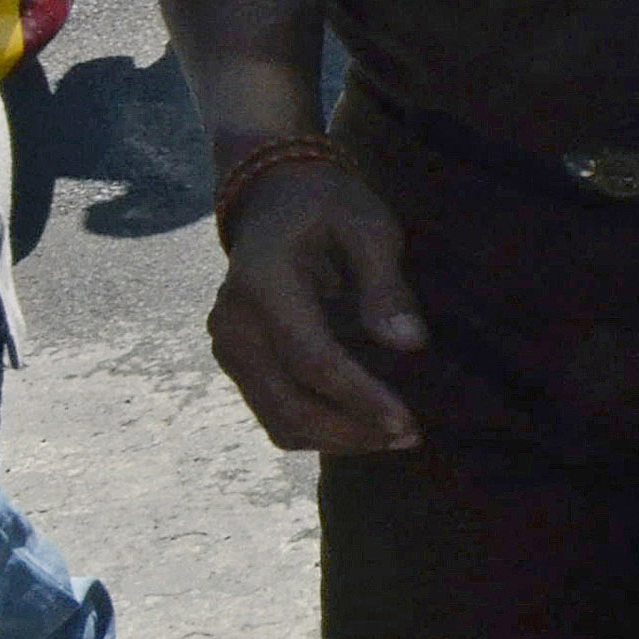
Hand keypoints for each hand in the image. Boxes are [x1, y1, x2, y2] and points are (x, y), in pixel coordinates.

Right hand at [206, 156, 427, 452]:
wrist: (273, 199)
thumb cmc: (329, 207)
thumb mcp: (369, 226)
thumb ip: (386, 285)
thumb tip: (410, 345)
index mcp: (261, 284)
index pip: (311, 360)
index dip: (359, 398)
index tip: (406, 423)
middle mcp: (233, 324)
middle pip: (290, 404)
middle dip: (351, 430)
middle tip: (410, 437)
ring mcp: (228, 348)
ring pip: (279, 420)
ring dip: (336, 438)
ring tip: (393, 436)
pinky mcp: (236, 363)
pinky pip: (274, 412)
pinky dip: (317, 428)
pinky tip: (363, 422)